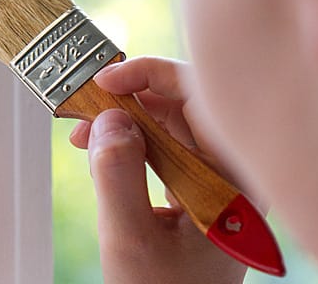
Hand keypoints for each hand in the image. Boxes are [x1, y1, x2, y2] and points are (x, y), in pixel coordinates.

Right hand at [69, 57, 247, 283]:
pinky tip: (101, 151)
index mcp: (236, 179)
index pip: (203, 99)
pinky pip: (162, 149)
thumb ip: (118, 176)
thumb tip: (109, 120)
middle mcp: (230, 172)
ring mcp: (213, 181)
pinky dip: (128, 144)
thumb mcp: (132, 241)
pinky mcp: (194, 189)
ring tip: (82, 132)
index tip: (106, 80)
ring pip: (168, 126)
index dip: (153, 75)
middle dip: (129, 99)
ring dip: (124, 121)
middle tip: (84, 104)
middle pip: (184, 107)